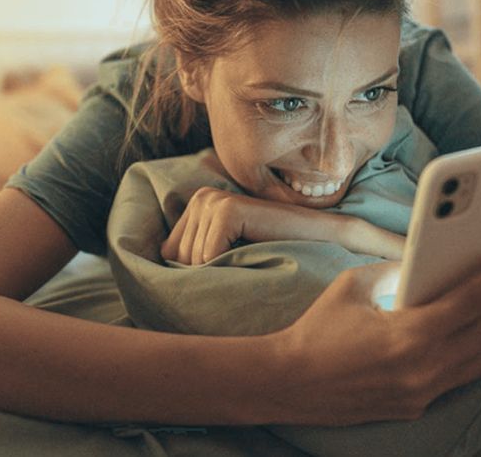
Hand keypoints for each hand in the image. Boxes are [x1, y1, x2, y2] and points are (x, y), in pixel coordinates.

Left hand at [161, 186, 404, 264]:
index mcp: (198, 205)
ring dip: (219, 273)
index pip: (169, 255)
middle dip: (206, 275)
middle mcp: (201, 197)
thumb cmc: (278, 254)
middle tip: (243, 268)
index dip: (196, 274)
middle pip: (176, 259)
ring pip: (189, 261)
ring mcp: (212, 200)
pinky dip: (225, 269)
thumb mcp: (230, 257)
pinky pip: (205, 259)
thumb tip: (158, 283)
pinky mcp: (226, 209)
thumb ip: (199, 260)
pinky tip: (252, 255)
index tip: (228, 271)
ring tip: (249, 261)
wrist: (322, 240)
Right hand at [268, 248, 480, 425]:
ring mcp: (421, 393)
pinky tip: (477, 336)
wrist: (290, 382)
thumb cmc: (318, 330)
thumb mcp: (354, 285)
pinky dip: (476, 355)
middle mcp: (422, 369)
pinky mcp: (414, 407)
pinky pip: (459, 379)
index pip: (472, 301)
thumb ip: (395, 270)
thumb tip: (425, 260)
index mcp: (408, 334)